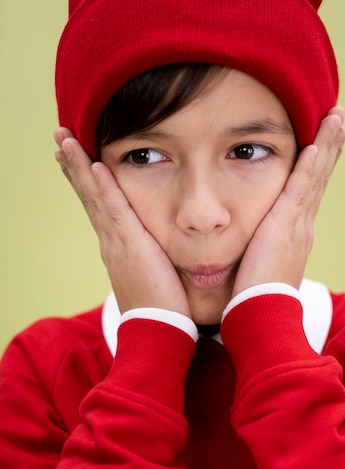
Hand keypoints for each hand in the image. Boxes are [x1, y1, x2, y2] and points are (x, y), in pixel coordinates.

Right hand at [53, 129, 190, 316]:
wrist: (156, 332)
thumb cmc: (161, 306)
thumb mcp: (152, 274)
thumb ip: (152, 255)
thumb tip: (160, 246)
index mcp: (116, 246)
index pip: (97, 204)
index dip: (85, 180)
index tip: (76, 157)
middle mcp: (109, 241)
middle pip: (88, 194)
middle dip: (73, 164)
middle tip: (60, 136)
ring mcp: (116, 242)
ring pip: (93, 196)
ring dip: (79, 166)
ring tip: (65, 140)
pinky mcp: (130, 246)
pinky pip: (113, 210)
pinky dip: (102, 187)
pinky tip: (95, 165)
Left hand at [232, 107, 344, 294]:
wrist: (262, 314)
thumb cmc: (256, 294)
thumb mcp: (262, 263)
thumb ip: (262, 246)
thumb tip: (255, 241)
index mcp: (297, 232)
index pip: (311, 188)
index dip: (319, 163)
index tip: (324, 140)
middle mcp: (303, 224)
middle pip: (320, 176)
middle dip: (330, 145)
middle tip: (338, 118)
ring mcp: (298, 224)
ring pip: (316, 176)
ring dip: (326, 145)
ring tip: (336, 119)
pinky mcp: (286, 226)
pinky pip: (301, 190)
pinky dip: (310, 167)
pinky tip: (316, 145)